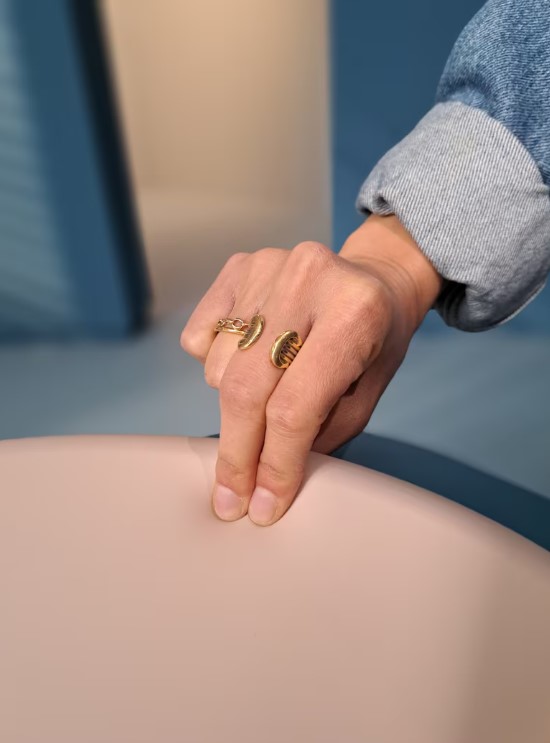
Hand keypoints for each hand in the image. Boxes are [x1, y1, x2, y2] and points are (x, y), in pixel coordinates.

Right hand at [181, 215, 441, 524]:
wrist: (375, 279)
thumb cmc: (376, 341)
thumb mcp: (368, 395)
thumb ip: (321, 436)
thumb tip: (267, 482)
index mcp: (354, 312)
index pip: (295, 408)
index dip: (274, 465)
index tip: (262, 505)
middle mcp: (307, 279)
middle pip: (245, 391)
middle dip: (236, 454)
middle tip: (231, 498)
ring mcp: (267, 266)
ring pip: (218, 369)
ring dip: (234, 403)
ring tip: (270, 391)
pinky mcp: (239, 265)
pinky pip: (200, 338)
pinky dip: (215, 362)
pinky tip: (250, 357)